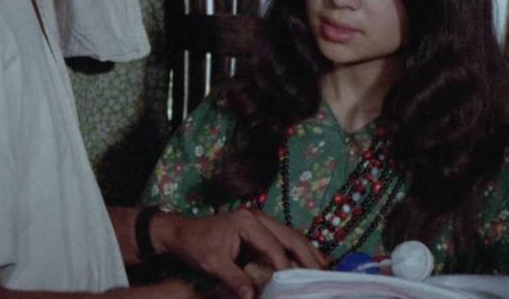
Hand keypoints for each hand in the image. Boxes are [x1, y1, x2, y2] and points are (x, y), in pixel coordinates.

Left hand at [152, 209, 327, 298]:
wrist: (183, 233)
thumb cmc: (196, 245)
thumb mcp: (212, 263)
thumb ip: (234, 279)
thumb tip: (253, 297)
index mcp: (247, 222)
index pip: (274, 246)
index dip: (286, 266)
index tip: (296, 284)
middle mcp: (258, 217)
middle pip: (291, 236)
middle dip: (309, 255)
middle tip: (324, 274)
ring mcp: (261, 221)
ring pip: (292, 235)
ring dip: (308, 251)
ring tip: (325, 268)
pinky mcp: (261, 228)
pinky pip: (285, 238)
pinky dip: (299, 249)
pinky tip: (311, 260)